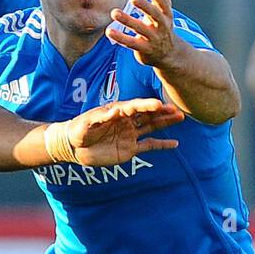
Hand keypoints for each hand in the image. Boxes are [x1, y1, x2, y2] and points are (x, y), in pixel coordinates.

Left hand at [60, 98, 183, 167]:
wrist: (74, 147)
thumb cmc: (78, 130)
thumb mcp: (86, 123)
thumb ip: (100, 117)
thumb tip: (115, 110)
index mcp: (118, 111)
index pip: (136, 107)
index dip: (147, 105)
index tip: (159, 104)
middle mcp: (127, 121)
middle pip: (148, 115)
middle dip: (162, 112)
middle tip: (176, 109)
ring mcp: (130, 135)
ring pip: (152, 127)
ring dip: (165, 123)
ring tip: (180, 117)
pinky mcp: (130, 149)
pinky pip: (149, 146)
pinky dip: (161, 145)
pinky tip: (174, 143)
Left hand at [107, 0, 175, 66]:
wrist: (169, 54)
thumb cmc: (162, 24)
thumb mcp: (164, 8)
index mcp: (166, 13)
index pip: (163, 2)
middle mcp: (162, 26)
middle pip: (154, 15)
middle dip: (144, 6)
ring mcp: (153, 38)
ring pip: (140, 29)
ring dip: (127, 21)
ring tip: (114, 13)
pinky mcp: (144, 49)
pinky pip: (131, 43)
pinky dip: (120, 38)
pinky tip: (109, 31)